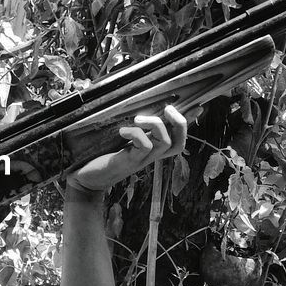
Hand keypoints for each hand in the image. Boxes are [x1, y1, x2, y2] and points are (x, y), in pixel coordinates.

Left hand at [67, 105, 188, 193]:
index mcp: (151, 150)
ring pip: (165, 142)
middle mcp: (150, 156)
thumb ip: (132, 129)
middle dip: (180, 123)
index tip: (199, 107)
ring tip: (138, 118)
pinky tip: (122, 131)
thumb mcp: (120, 140)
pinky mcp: (129, 162)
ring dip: (155, 125)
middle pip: (179, 143)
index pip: (177, 138)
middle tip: (167, 108)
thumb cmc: (101, 157)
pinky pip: (144, 146)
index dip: (189, 124)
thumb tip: (138, 110)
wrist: (86, 179)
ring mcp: (141, 160)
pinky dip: (135, 134)